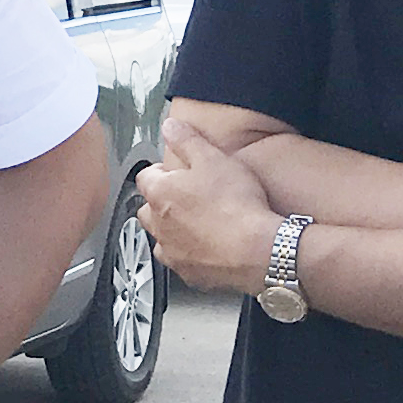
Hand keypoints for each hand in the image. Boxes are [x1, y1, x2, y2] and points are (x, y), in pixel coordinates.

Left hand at [136, 119, 288, 292]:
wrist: (257, 250)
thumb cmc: (236, 205)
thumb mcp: (213, 158)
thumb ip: (188, 140)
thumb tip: (170, 127)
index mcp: (160, 193)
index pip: (145, 176)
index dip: (161, 170)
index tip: (175, 170)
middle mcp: (159, 225)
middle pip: (147, 210)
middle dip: (161, 202)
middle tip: (185, 196)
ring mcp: (173, 252)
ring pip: (161, 239)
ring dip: (172, 231)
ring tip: (196, 223)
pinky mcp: (189, 275)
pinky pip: (181, 263)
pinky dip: (190, 255)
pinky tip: (208, 248)